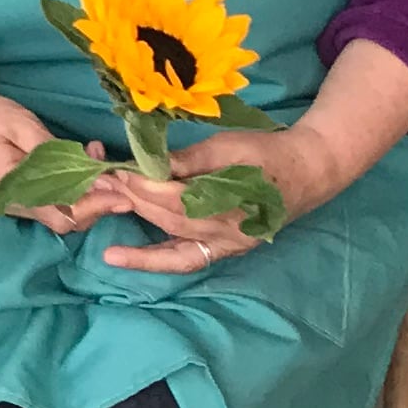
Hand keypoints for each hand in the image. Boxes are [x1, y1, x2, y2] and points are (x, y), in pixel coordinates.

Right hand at [0, 80, 112, 232]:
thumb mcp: (20, 125)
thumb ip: (57, 153)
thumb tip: (97, 176)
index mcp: (16, 191)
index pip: (67, 215)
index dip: (100, 208)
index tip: (126, 192)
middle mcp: (15, 206)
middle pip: (68, 221)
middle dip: (98, 202)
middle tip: (112, 170)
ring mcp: (10, 203)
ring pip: (58, 214)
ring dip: (85, 194)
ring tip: (96, 160)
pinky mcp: (10, 195)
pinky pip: (46, 202)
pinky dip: (68, 189)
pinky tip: (75, 164)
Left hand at [88, 127, 329, 270]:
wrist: (306, 171)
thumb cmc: (266, 152)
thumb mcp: (228, 146)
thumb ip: (189, 160)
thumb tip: (149, 164)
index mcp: (233, 204)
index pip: (175, 199)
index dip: (142, 185)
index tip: (115, 170)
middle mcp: (229, 234)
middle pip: (169, 220)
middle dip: (133, 201)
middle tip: (101, 184)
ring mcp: (228, 247)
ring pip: (173, 243)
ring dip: (137, 227)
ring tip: (105, 207)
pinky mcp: (225, 250)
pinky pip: (185, 260)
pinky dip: (155, 259)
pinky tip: (122, 257)